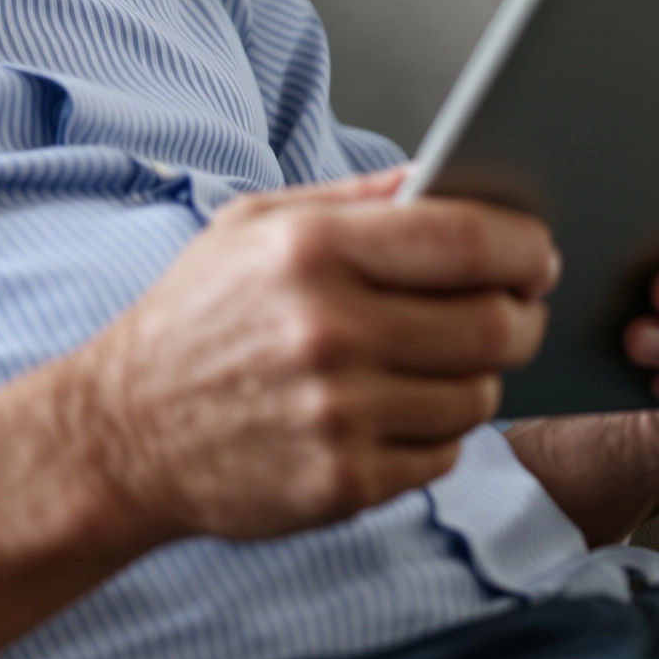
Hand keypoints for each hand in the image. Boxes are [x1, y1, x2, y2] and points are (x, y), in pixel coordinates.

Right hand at [57, 170, 558, 545]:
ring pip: (478, 395)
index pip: (464, 239)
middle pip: (490, 324)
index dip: (523, 244)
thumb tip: (444, 177)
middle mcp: (328, 330)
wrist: (121, 433)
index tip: (537, 251)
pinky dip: (438, 432)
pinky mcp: (342, 481)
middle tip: (515, 308)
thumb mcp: (253, 225)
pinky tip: (399, 409)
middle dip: (522, 314)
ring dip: (480, 377)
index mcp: (310, 250)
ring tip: (445, 360)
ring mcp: (337, 412)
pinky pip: (442, 455)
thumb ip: (354, 197)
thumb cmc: (194, 318)